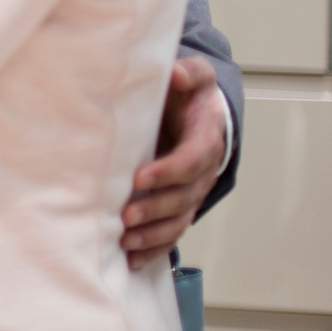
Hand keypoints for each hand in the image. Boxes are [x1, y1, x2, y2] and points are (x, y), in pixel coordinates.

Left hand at [123, 56, 228, 268]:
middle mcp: (203, 171)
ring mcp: (192, 191)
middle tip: (126, 215)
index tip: (140, 177)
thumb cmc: (190, 94)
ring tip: (125, 240)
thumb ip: (188, 72)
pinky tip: (132, 258)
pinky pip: (172, 231)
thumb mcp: (194, 75)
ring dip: (154, 234)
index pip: (191, 160)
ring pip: (179, 219)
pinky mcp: (180, 203)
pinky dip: (154, 247)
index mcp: (206, 139)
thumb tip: (176, 74)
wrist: (198, 111)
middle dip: (155, 208)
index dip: (169, 171)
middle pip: (184, 197)